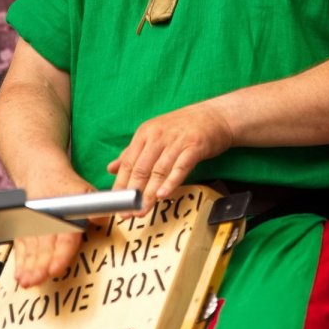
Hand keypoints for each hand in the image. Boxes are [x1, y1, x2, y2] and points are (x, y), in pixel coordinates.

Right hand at [13, 168, 95, 289]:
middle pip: (44, 246)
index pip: (64, 236)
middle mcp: (46, 219)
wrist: (42, 173)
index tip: (56, 269)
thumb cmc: (66, 187)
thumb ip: (96, 207)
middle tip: (37, 280)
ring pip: (31, 248)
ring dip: (29, 266)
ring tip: (27, 282)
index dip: (60, 254)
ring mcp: (33, 224)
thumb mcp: (85, 191)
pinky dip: (20, 261)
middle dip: (40, 265)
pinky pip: (20, 246)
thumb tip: (101, 220)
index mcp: (64, 211)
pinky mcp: (24, 229)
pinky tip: (19, 275)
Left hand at [107, 103, 233, 211]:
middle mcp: (158, 136)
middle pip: (141, 168)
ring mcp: (176, 141)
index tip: (116, 203)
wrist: (217, 116)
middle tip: (128, 212)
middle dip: (133, 194)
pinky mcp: (194, 146)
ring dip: (149, 193)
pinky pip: (180, 166)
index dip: (121, 185)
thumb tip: (111, 168)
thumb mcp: (155, 135)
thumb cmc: (185, 127)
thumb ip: (133, 152)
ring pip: (158, 170)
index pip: (128, 163)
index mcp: (145, 133)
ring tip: (143, 210)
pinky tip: (163, 194)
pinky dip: (171, 181)